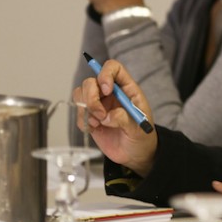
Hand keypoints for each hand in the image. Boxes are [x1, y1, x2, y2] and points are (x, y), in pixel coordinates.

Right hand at [73, 59, 156, 175]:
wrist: (135, 154)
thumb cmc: (142, 136)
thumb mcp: (139, 128)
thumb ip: (125, 119)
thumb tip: (107, 116)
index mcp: (127, 89)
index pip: (113, 68)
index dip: (106, 74)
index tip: (107, 90)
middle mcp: (111, 93)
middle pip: (91, 81)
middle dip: (91, 97)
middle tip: (101, 115)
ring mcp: (99, 104)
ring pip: (80, 94)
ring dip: (86, 109)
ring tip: (98, 123)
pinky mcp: (90, 117)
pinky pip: (79, 113)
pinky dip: (83, 121)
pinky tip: (95, 129)